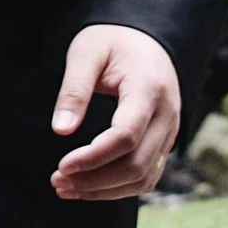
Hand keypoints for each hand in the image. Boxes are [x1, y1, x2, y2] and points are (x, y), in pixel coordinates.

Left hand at [50, 25, 180, 201]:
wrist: (145, 38)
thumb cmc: (113, 41)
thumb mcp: (87, 52)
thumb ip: (74, 89)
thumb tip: (60, 130)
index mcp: (149, 88)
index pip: (125, 135)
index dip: (93, 157)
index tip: (62, 166)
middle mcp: (167, 115)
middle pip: (136, 165)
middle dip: (95, 180)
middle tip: (57, 181)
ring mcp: (170, 131)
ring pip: (144, 177)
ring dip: (105, 190)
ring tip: (67, 187)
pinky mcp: (164, 142)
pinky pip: (147, 175)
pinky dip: (119, 187)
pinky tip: (89, 185)